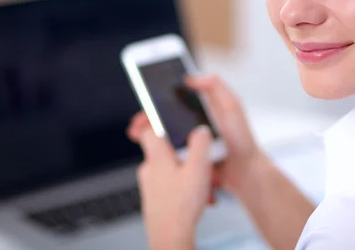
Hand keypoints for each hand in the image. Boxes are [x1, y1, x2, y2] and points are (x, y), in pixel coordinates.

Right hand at [127, 75, 263, 196]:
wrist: (246, 173)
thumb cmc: (242, 139)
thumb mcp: (232, 107)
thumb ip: (215, 87)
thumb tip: (190, 76)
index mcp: (202, 108)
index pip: (175, 98)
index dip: (157, 96)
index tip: (144, 96)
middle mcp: (193, 124)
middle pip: (163, 116)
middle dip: (146, 117)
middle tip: (136, 123)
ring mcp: (189, 142)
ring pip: (162, 135)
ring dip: (147, 134)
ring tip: (138, 135)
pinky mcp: (187, 159)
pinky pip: (168, 153)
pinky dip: (155, 151)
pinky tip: (149, 151)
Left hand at [136, 125, 212, 249]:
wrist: (170, 238)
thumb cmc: (181, 207)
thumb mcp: (198, 168)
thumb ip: (200, 145)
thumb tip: (200, 130)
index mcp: (157, 157)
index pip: (149, 129)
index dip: (157, 120)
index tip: (165, 116)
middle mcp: (149, 170)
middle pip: (164, 149)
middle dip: (184, 152)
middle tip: (199, 157)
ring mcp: (150, 186)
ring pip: (170, 169)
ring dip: (188, 172)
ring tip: (205, 183)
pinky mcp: (155, 200)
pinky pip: (171, 186)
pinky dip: (185, 187)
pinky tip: (200, 197)